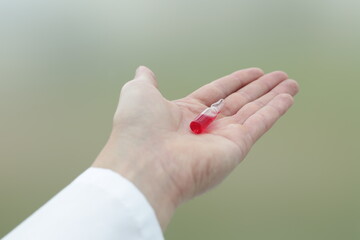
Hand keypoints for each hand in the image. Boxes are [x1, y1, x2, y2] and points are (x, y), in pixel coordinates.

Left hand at [92, 66, 298, 229]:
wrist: (144, 166)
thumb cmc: (137, 131)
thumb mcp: (138, 95)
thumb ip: (145, 82)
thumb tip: (145, 70)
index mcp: (185, 114)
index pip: (217, 93)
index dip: (236, 81)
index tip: (254, 72)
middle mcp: (205, 128)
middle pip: (239, 101)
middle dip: (260, 88)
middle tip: (280, 76)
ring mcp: (221, 138)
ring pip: (253, 111)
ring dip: (273, 97)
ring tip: (290, 83)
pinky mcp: (235, 148)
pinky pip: (258, 124)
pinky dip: (274, 111)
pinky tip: (287, 98)